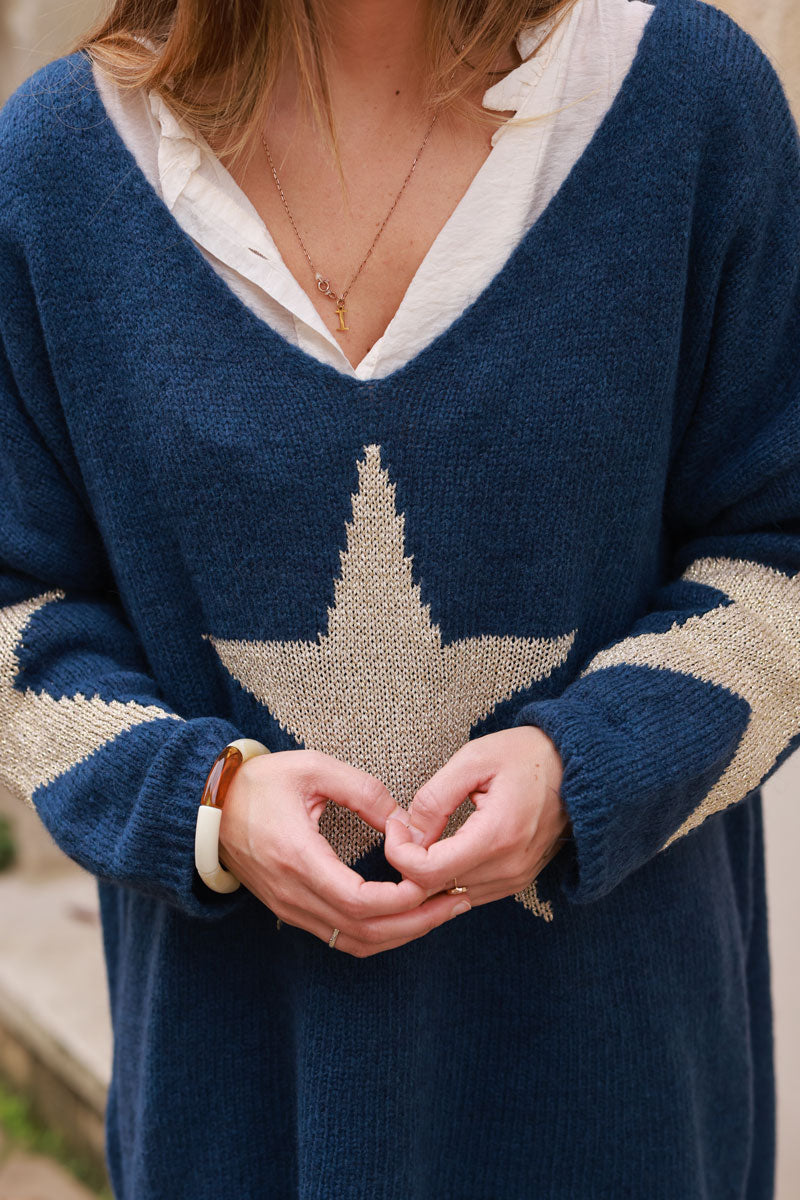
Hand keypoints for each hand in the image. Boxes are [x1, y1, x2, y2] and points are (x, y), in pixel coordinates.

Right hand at [218, 748, 472, 956]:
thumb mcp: (314, 768)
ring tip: (442, 911)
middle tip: (458, 902)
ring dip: (402, 934)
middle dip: (417, 922)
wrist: (208, 805)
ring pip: (354, 942)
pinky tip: (406, 916)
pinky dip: (378, 934)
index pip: (356, 900)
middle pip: (363, 931)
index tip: (433, 881)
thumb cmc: (260, 782)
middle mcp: (292, 892)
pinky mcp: (290, 910)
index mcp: (297, 857)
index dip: (401, 900)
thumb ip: (364, 791)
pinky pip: (339, 937)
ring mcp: (289, 907)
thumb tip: (405, 822)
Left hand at [383, 726, 569, 905]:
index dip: (398, 852)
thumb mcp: (473, 760)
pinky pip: (468, 892)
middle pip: (435, 890)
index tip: (395, 823)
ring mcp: (516, 879)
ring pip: (449, 896)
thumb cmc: (526, 755)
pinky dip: (448, 877)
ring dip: (427, 873)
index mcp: (498, 836)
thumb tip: (408, 834)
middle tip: (403, 826)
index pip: (428, 873)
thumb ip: (435, 798)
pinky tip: (442, 848)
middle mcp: (509, 868)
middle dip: (407, 863)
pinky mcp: (518, 881)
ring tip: (423, 834)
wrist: (578, 766)